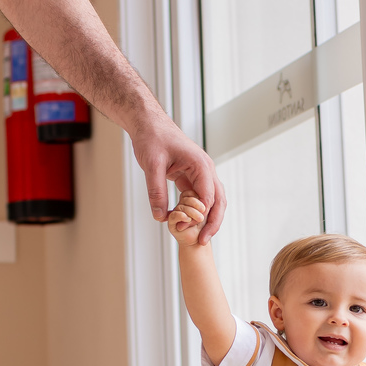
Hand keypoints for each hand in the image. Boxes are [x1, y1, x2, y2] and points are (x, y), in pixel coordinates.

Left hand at [129, 111, 225, 239]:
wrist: (148, 123)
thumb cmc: (152, 137)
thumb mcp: (152, 165)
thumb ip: (156, 190)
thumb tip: (160, 217)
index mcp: (201, 165)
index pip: (208, 197)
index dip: (198, 216)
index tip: (184, 228)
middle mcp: (205, 170)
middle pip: (218, 201)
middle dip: (212, 222)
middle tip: (202, 241)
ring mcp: (200, 173)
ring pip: (211, 200)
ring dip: (206, 218)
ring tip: (199, 237)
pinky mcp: (190, 176)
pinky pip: (198, 196)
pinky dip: (195, 210)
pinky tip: (187, 222)